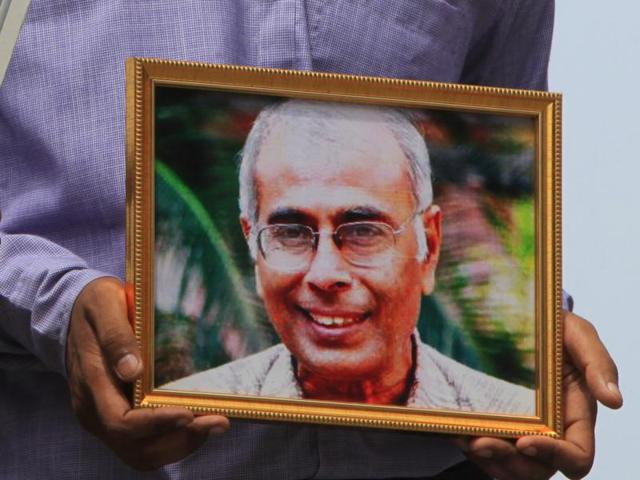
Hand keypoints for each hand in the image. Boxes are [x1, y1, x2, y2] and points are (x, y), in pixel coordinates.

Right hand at [66, 277, 229, 470]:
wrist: (73, 313)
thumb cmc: (94, 305)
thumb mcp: (103, 306)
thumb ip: (116, 336)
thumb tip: (132, 369)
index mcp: (91, 385)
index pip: (121, 422)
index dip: (156, 424)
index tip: (188, 414)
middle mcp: (95, 412)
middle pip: (136, 449)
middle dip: (179, 441)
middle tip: (217, 422)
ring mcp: (106, 418)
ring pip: (144, 453)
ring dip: (182, 444)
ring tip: (215, 423)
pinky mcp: (119, 417)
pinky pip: (146, 442)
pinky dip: (175, 438)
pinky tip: (200, 421)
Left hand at [456, 311, 621, 479]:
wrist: (520, 318)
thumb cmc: (557, 329)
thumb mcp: (579, 334)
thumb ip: (598, 363)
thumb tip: (614, 400)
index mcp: (576, 417)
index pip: (577, 456)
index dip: (555, 456)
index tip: (526, 440)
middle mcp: (550, 432)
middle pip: (537, 469)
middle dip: (510, 462)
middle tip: (482, 443)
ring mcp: (521, 431)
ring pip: (509, 467)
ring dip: (487, 459)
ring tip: (463, 437)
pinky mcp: (496, 426)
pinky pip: (484, 450)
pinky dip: (468, 445)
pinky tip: (451, 429)